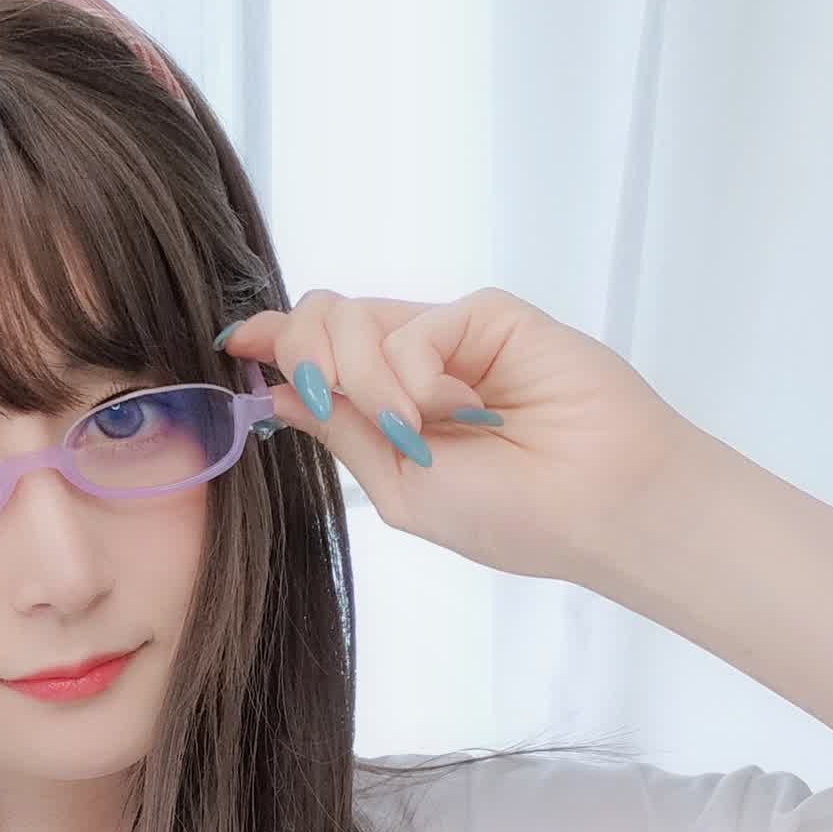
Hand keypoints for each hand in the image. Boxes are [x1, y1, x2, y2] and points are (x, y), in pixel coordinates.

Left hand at [218, 285, 702, 589]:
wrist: (599, 506)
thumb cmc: (513, 516)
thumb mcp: (402, 487)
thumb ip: (342, 432)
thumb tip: (275, 390)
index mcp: (390, 414)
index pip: (316, 360)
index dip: (272, 342)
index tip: (232, 340)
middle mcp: (412, 367)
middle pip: (321, 325)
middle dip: (307, 359)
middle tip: (340, 405)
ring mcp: (448, 339)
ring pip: (352, 319)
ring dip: (365, 380)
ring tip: (419, 425)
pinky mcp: (485, 315)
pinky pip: (412, 324)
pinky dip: (415, 373)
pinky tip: (456, 409)